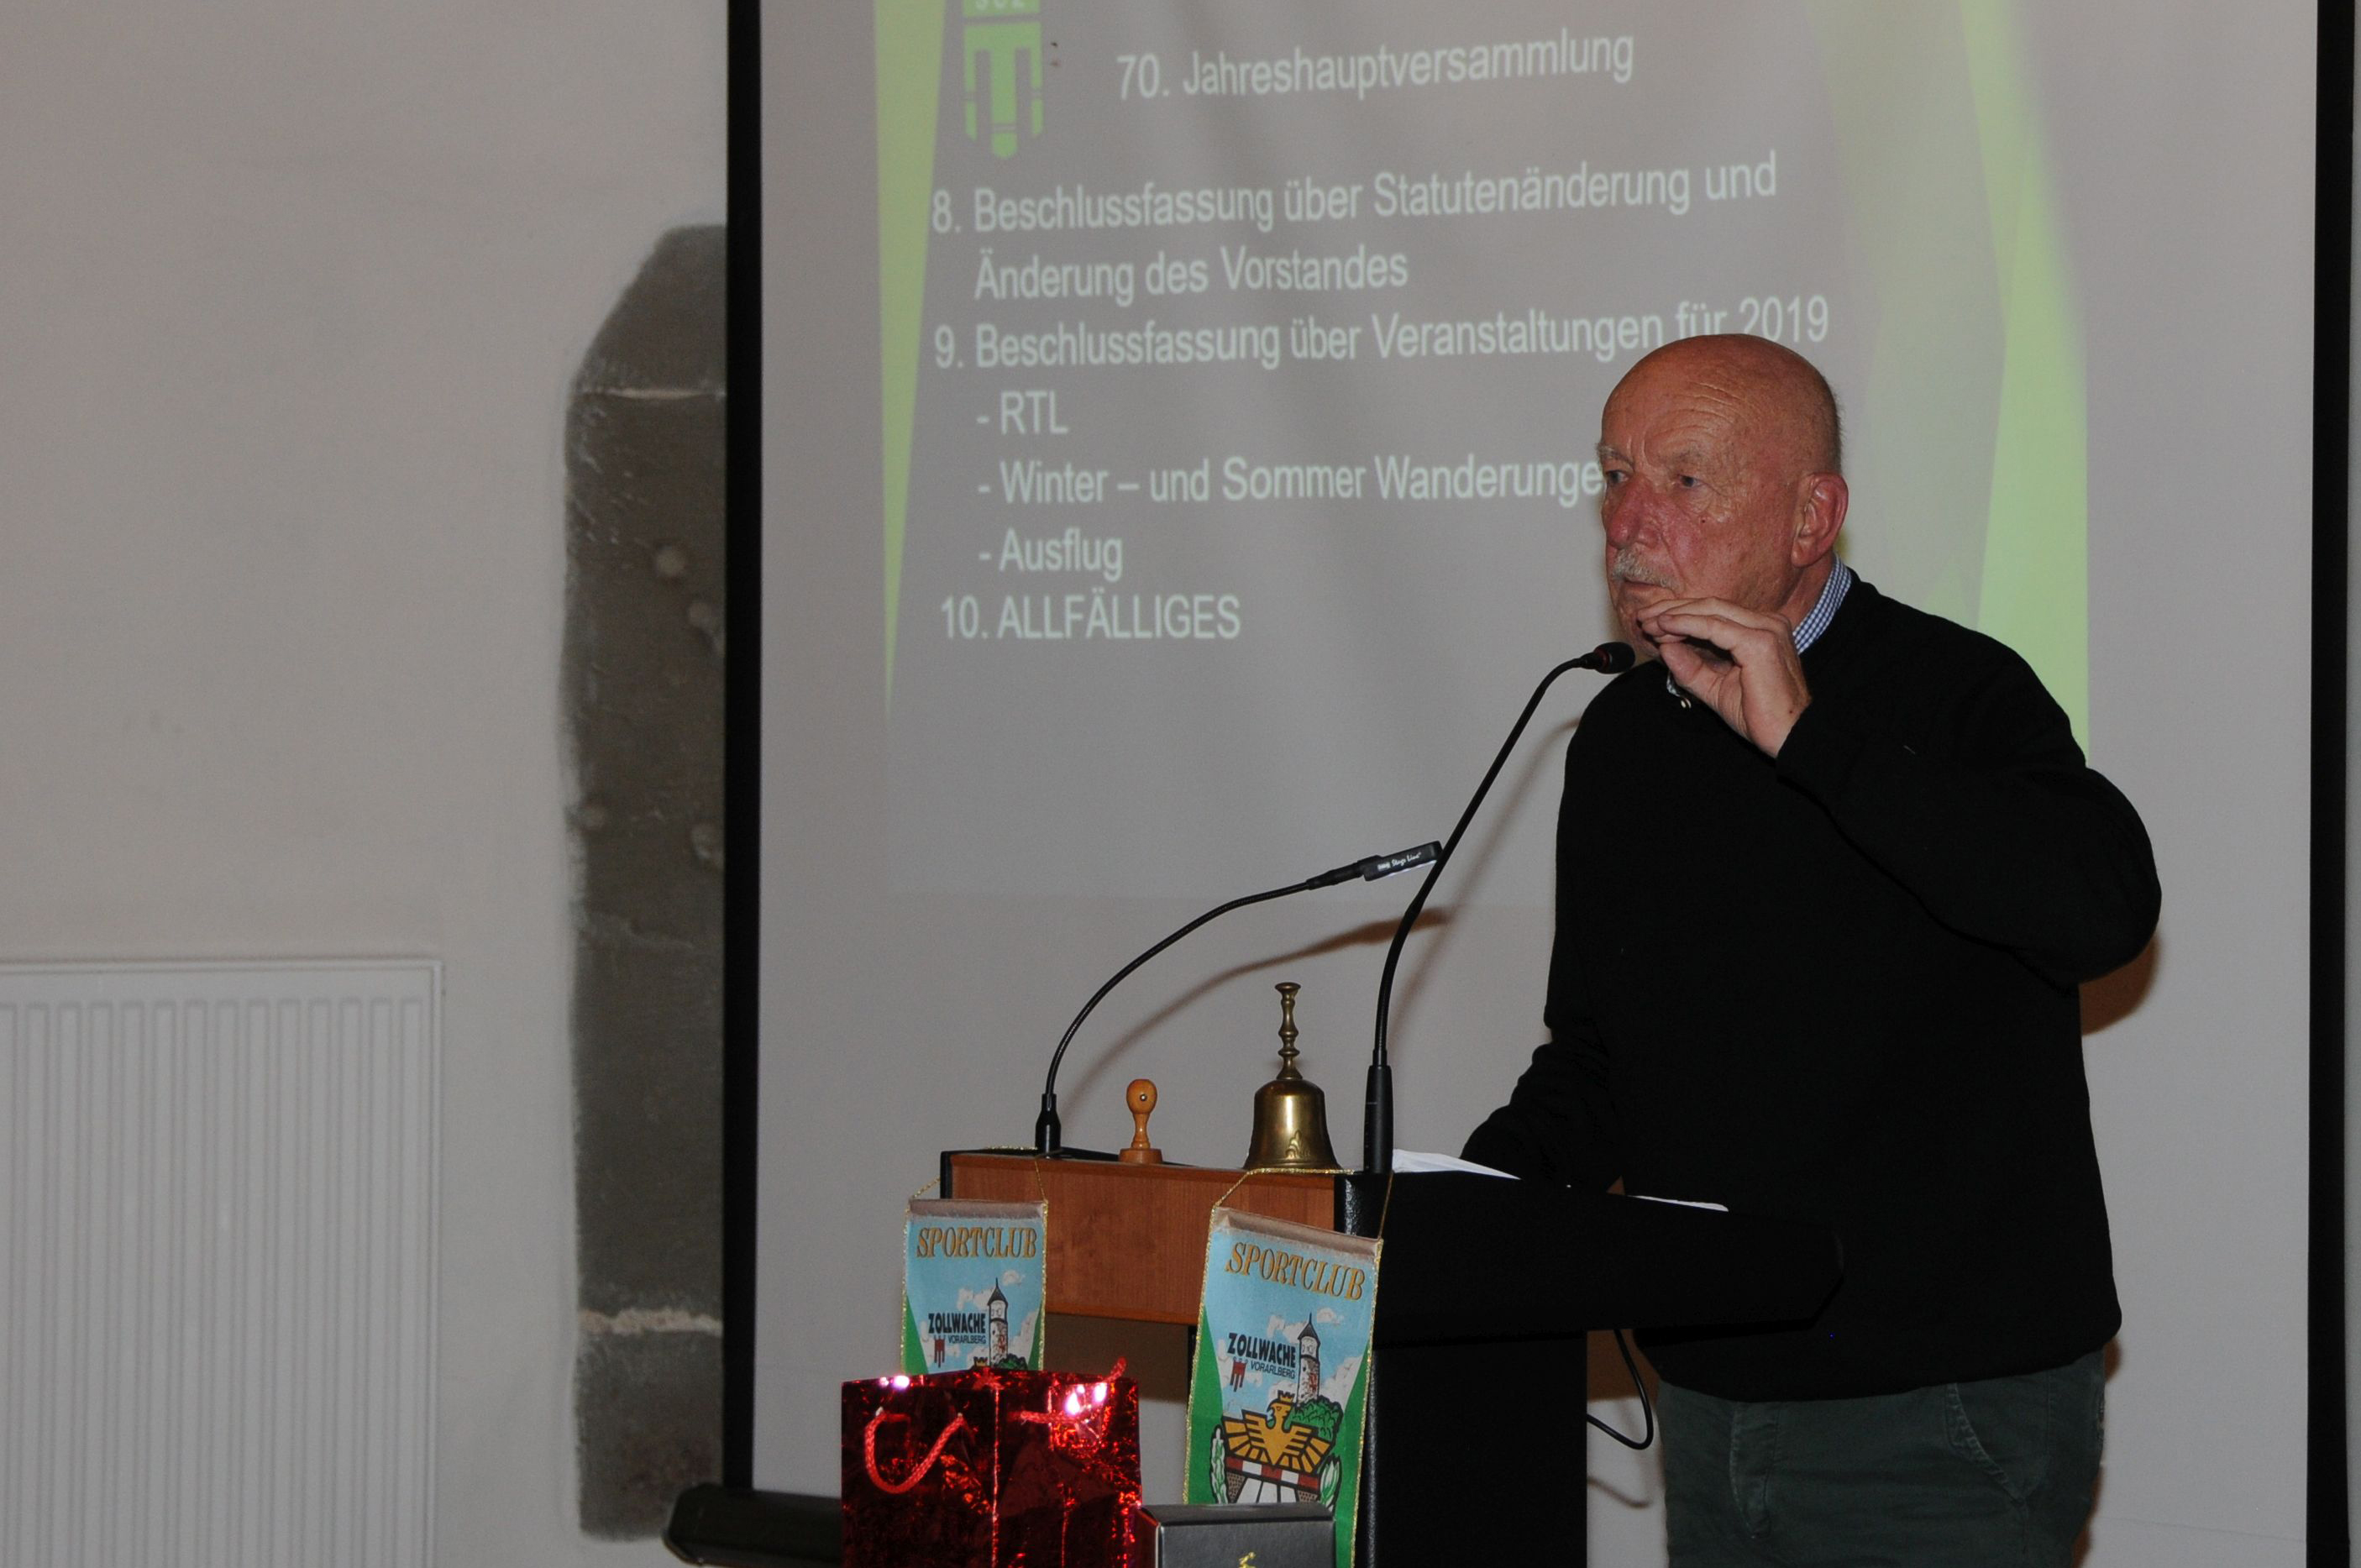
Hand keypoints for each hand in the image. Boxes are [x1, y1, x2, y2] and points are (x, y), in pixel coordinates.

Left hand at [1635, 598, 1810, 755]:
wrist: (1790, 737)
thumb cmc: (1760, 715)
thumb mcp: (1715, 688)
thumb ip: (1691, 667)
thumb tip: (1665, 647)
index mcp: (1761, 630)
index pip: (1715, 613)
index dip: (1680, 615)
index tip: (1652, 623)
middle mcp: (1767, 624)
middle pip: (1711, 605)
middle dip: (1672, 609)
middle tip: (1643, 617)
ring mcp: (1766, 629)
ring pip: (1711, 610)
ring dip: (1674, 615)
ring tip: (1649, 623)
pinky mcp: (1759, 642)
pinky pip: (1714, 626)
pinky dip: (1686, 624)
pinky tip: (1665, 627)